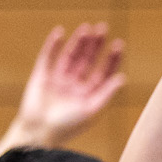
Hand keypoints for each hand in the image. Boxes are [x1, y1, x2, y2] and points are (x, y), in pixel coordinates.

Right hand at [2, 23, 125, 148]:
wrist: (38, 134)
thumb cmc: (68, 127)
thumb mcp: (91, 110)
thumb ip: (106, 94)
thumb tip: (122, 77)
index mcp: (89, 94)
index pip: (103, 71)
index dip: (111, 58)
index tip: (118, 44)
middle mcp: (75, 84)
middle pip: (88, 60)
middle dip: (95, 45)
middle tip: (103, 28)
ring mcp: (58, 79)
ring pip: (70, 56)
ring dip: (78, 42)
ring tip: (87, 28)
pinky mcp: (41, 76)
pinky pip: (47, 57)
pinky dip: (53, 45)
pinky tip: (60, 32)